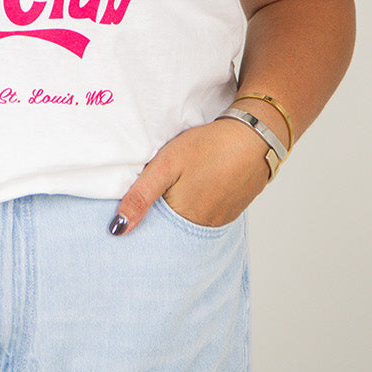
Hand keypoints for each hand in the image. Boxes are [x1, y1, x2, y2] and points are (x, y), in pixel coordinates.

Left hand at [111, 117, 270, 233]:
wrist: (254, 137)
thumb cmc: (208, 147)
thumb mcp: (167, 164)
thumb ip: (141, 196)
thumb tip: (117, 229)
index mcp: (184, 220)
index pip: (154, 234)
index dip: (141, 224)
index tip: (130, 213)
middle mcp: (203, 228)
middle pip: (171, 230)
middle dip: (158, 219)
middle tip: (151, 196)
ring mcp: (220, 221)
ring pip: (188, 223)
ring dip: (177, 212)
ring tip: (172, 190)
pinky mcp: (231, 211)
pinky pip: (205, 216)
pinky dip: (196, 206)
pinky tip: (194, 187)